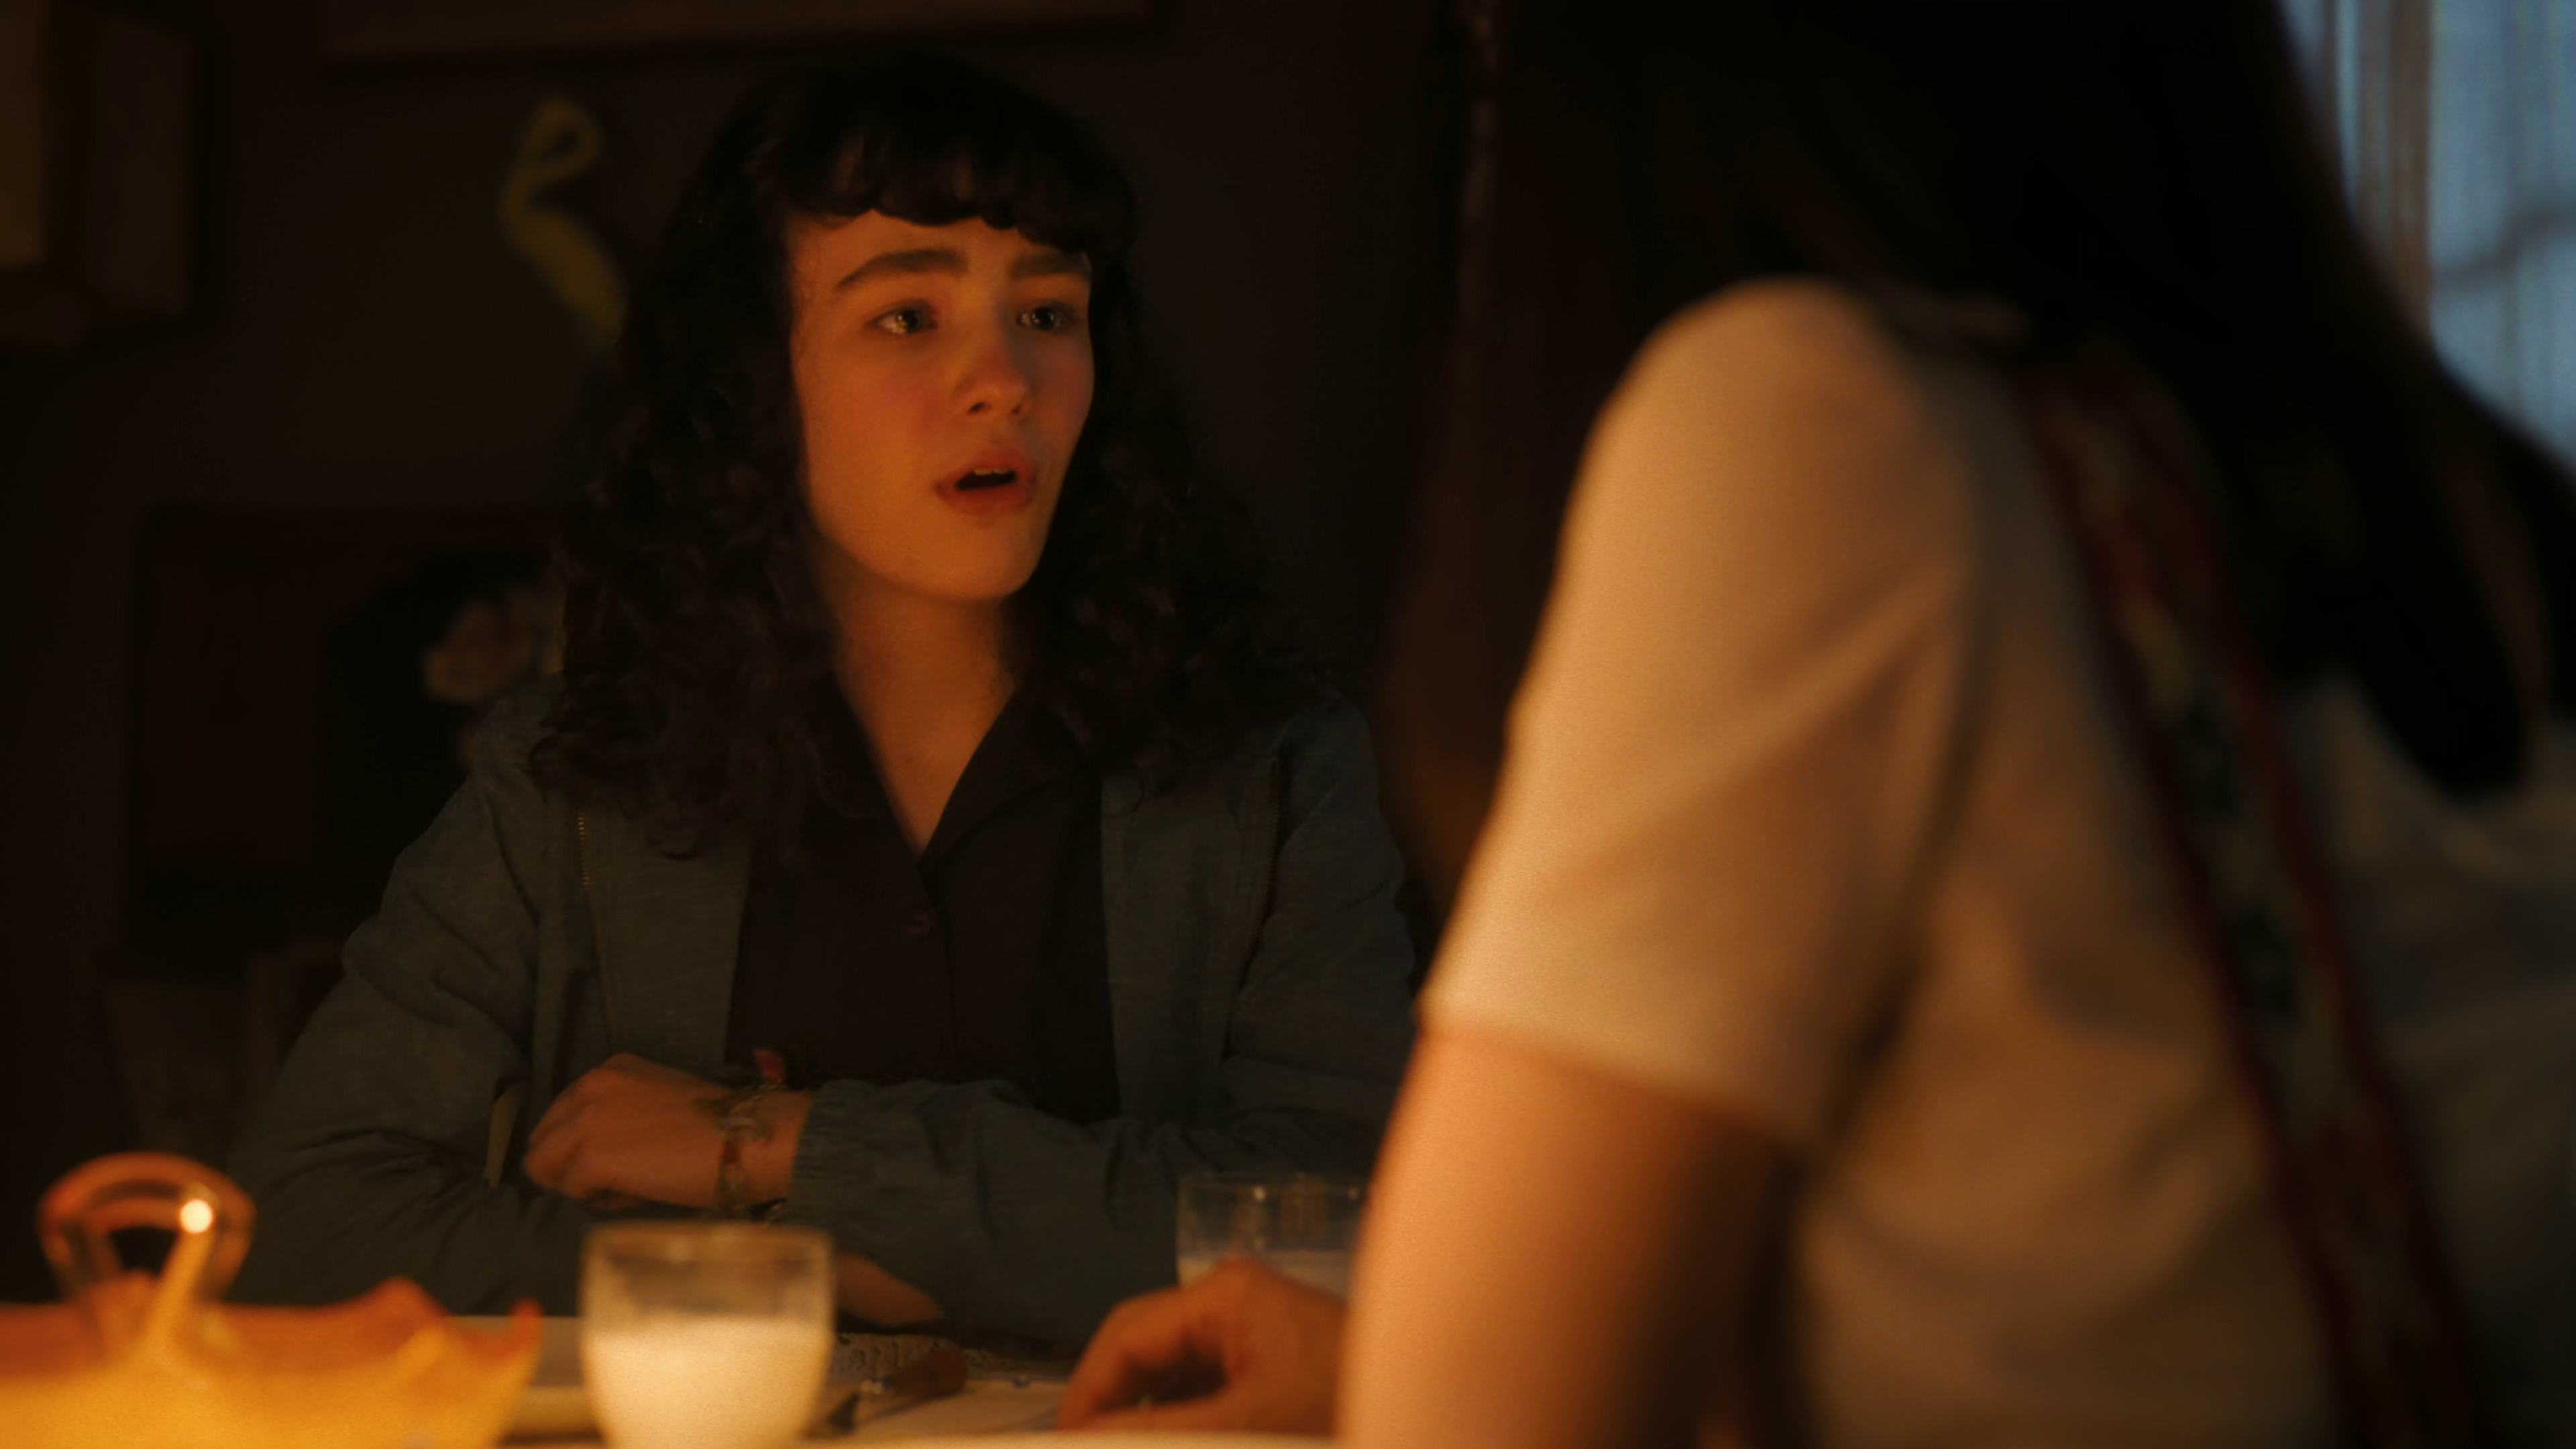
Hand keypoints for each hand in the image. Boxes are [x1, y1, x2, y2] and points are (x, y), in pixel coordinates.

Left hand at [523, 1053, 808, 1208]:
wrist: (746, 1139)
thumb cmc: (717, 1126)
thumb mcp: (659, 1101)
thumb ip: (621, 1115)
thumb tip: (596, 1157)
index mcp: (609, 1071)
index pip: (562, 1114)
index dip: (580, 1145)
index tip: (614, 1160)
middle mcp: (590, 1087)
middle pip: (543, 1141)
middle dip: (568, 1166)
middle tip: (610, 1182)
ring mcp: (586, 1121)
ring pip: (543, 1168)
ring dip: (576, 1184)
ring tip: (620, 1190)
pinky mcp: (591, 1157)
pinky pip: (571, 1191)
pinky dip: (596, 1201)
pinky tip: (633, 1195)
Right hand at [1057, 1257, 1345, 1434]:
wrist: (1437, 1410)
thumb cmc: (1353, 1401)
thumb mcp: (1245, 1423)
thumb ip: (1159, 1432)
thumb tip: (1090, 1436)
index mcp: (1226, 1295)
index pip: (1127, 1334)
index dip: (1087, 1390)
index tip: (1065, 1439)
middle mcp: (1235, 1302)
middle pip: (1145, 1350)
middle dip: (1112, 1402)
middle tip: (1086, 1445)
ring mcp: (1254, 1333)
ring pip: (1171, 1376)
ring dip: (1145, 1415)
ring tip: (1123, 1444)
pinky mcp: (1271, 1365)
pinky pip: (1203, 1390)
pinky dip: (1179, 1420)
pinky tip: (1165, 1444)